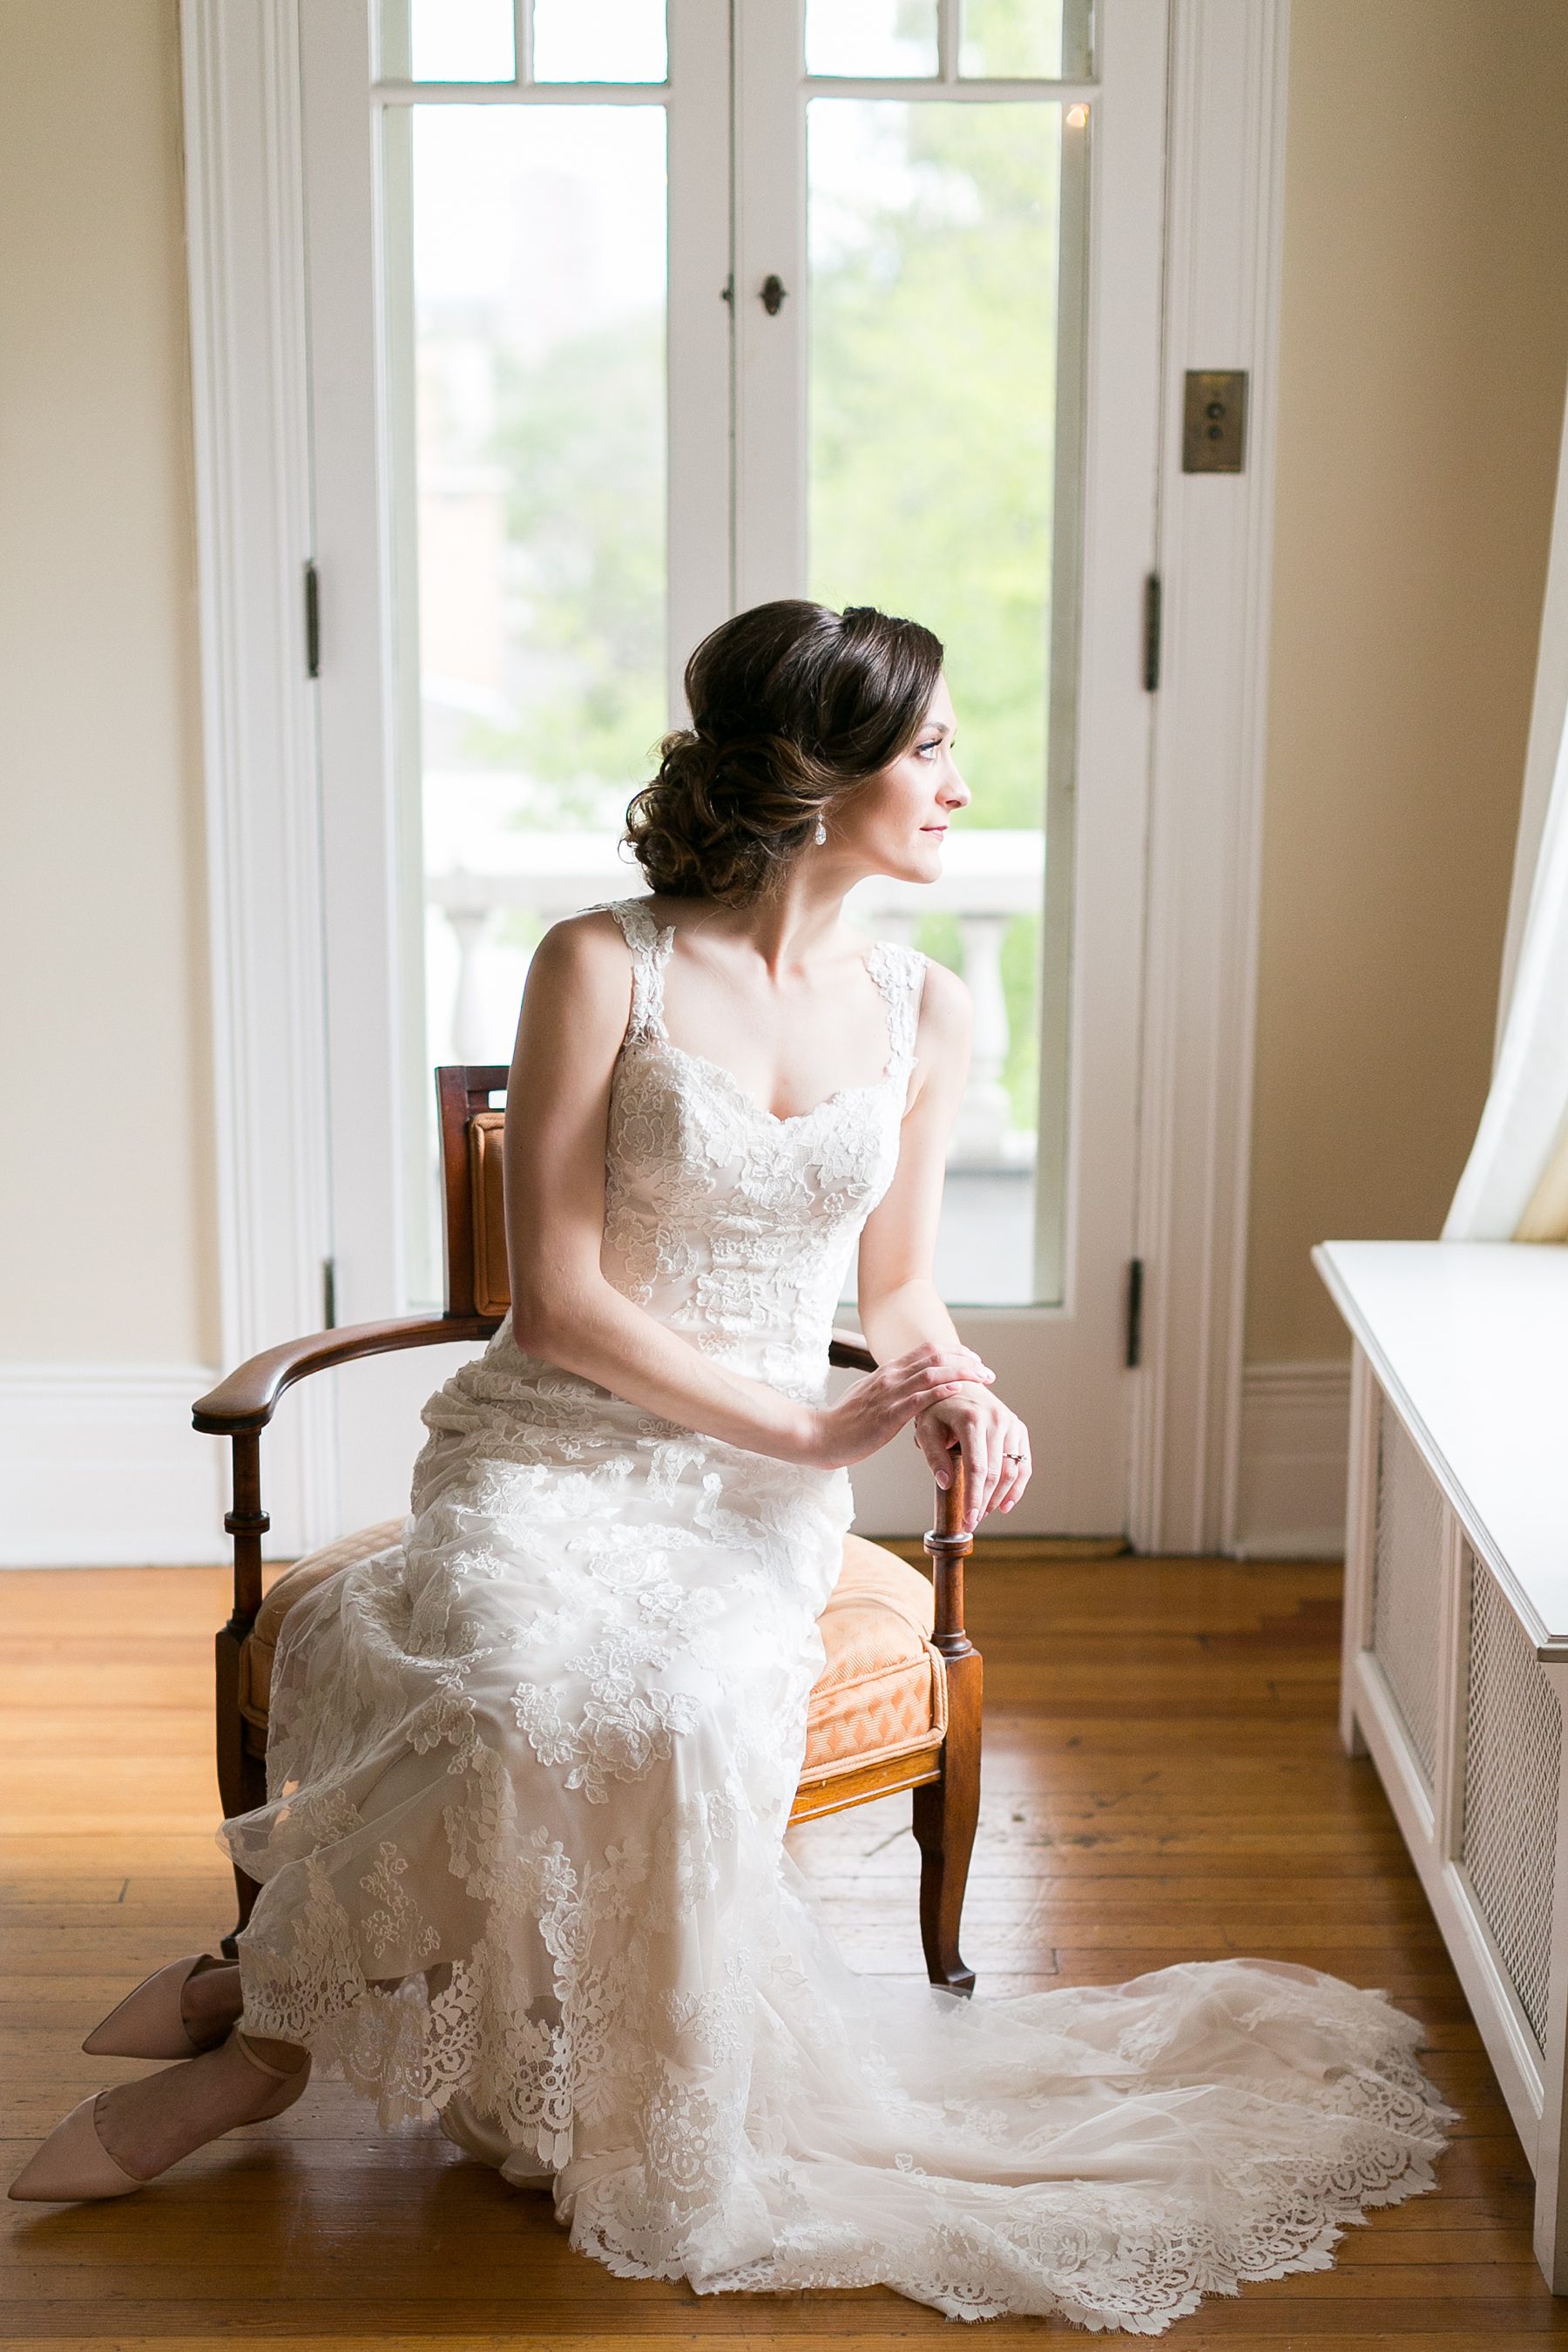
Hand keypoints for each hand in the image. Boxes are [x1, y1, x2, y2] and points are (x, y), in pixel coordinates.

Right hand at [804, 1344, 994, 1470]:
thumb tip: (906, 1383)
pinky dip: (942, 1391)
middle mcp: (890, 1376)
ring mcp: (889, 1394)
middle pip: (935, 1356)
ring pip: (932, 1373)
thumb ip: (889, 1386)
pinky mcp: (888, 1415)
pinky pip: (920, 1399)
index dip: (954, 1352)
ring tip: (983, 1378)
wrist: (820, 1435)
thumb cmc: (845, 1420)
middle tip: (987, 1370)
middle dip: (966, 1360)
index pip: (927, 1351)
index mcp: (887, 1370)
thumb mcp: (869, 1394)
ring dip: (962, 1372)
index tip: (974, 1360)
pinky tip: (959, 1391)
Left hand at [913, 1384, 1030, 1530]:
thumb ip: (934, 1455)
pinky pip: (1023, 1462)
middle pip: (995, 1472)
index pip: (977, 1468)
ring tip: (984, 1514)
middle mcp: (996, 1419)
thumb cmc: (937, 1407)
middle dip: (984, 1502)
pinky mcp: (1018, 1428)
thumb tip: (947, 1483)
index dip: (974, 1497)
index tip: (969, 1521)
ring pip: (1013, 1470)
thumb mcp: (926, 1427)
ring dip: (1000, 1497)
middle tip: (972, 1522)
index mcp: (972, 1419)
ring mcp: (1011, 1423)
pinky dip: (1017, 1486)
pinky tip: (1005, 1504)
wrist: (958, 1381)